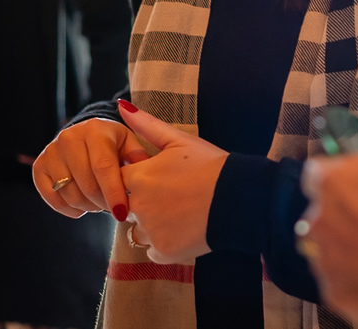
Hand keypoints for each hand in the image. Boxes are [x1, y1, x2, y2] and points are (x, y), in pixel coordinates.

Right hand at [33, 116, 150, 220]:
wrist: (85, 134)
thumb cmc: (113, 142)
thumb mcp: (129, 142)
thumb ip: (137, 156)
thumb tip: (145, 169)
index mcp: (95, 130)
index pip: (103, 167)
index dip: (113, 192)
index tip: (122, 212)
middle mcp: (69, 137)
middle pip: (86, 184)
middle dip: (103, 203)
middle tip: (114, 207)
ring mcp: (51, 151)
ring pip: (70, 194)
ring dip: (88, 206)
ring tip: (100, 202)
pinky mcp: (39, 166)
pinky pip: (52, 197)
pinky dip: (68, 209)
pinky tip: (83, 207)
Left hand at [117, 100, 228, 263]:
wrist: (239, 198)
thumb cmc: (212, 165)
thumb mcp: (180, 140)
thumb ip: (147, 125)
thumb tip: (121, 106)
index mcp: (140, 177)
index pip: (117, 179)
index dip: (135, 177)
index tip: (157, 177)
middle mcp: (138, 205)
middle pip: (126, 205)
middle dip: (142, 201)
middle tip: (172, 195)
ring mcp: (150, 231)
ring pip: (138, 230)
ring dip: (151, 224)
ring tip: (179, 212)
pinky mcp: (163, 251)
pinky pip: (153, 249)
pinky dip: (164, 242)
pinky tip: (184, 229)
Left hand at [300, 153, 357, 328]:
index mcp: (334, 184)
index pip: (318, 174)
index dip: (341, 179)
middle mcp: (318, 222)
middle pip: (320, 213)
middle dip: (341, 214)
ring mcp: (324, 262)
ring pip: (327, 248)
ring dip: (345, 247)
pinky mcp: (335, 295)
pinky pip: (339, 280)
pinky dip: (354, 277)